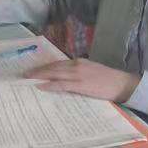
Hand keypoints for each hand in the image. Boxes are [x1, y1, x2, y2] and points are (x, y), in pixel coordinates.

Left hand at [24, 58, 140, 102]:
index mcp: (79, 61)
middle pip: (53, 67)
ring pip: (55, 74)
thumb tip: (63, 78)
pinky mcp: (81, 85)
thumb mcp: (91, 71)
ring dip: (40, 76)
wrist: (122, 84)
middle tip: (25, 74)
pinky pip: (62, 84)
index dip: (45, 67)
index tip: (34, 69)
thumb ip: (78, 72)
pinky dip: (51, 85)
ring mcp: (78, 75)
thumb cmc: (108, 79)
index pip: (57, 63)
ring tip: (29, 79)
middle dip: (38, 70)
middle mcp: (76, 65)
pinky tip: (41, 86)